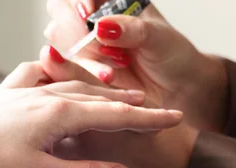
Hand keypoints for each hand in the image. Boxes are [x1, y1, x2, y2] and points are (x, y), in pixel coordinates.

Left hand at [0, 80, 182, 167]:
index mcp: (59, 113)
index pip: (116, 115)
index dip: (148, 118)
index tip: (173, 117)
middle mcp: (45, 95)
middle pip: (100, 97)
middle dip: (132, 103)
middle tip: (157, 108)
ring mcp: (27, 92)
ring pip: (76, 86)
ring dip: (103, 90)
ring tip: (123, 93)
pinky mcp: (11, 96)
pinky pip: (44, 77)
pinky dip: (62, 77)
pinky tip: (62, 78)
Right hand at [44, 0, 227, 132]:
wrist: (176, 90)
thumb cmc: (172, 56)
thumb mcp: (158, 38)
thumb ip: (131, 29)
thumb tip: (100, 26)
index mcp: (112, 2)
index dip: (79, 0)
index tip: (87, 13)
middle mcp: (93, 20)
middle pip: (59, 10)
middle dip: (73, 26)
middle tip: (97, 43)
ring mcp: (84, 45)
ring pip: (58, 40)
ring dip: (82, 54)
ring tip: (113, 68)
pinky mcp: (81, 71)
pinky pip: (64, 68)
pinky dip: (82, 72)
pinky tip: (107, 76)